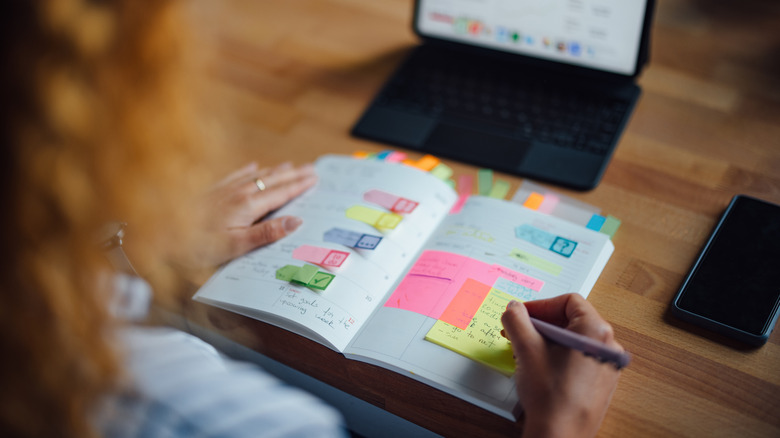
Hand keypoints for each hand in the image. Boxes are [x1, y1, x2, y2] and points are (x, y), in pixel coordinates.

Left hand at [181, 161, 316, 267]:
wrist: (157, 234)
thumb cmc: (195, 246)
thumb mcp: (235, 246)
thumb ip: (266, 233)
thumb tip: (295, 221)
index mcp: (247, 206)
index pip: (280, 193)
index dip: (299, 186)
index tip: (314, 178)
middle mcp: (237, 193)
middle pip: (272, 180)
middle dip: (293, 175)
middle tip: (311, 168)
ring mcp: (223, 190)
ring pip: (255, 175)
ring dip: (275, 171)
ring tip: (289, 165)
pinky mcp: (210, 191)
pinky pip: (235, 175)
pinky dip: (248, 170)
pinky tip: (252, 166)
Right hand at [501, 294, 622, 437]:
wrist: (559, 435)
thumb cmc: (549, 395)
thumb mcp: (526, 348)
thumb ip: (517, 320)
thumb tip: (514, 309)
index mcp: (596, 331)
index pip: (568, 301)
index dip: (541, 305)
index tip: (522, 315)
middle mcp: (608, 346)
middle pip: (571, 320)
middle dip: (541, 324)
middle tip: (518, 332)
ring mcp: (607, 366)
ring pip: (574, 340)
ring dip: (547, 340)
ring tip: (525, 351)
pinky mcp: (601, 383)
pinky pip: (580, 358)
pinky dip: (558, 356)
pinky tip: (539, 367)